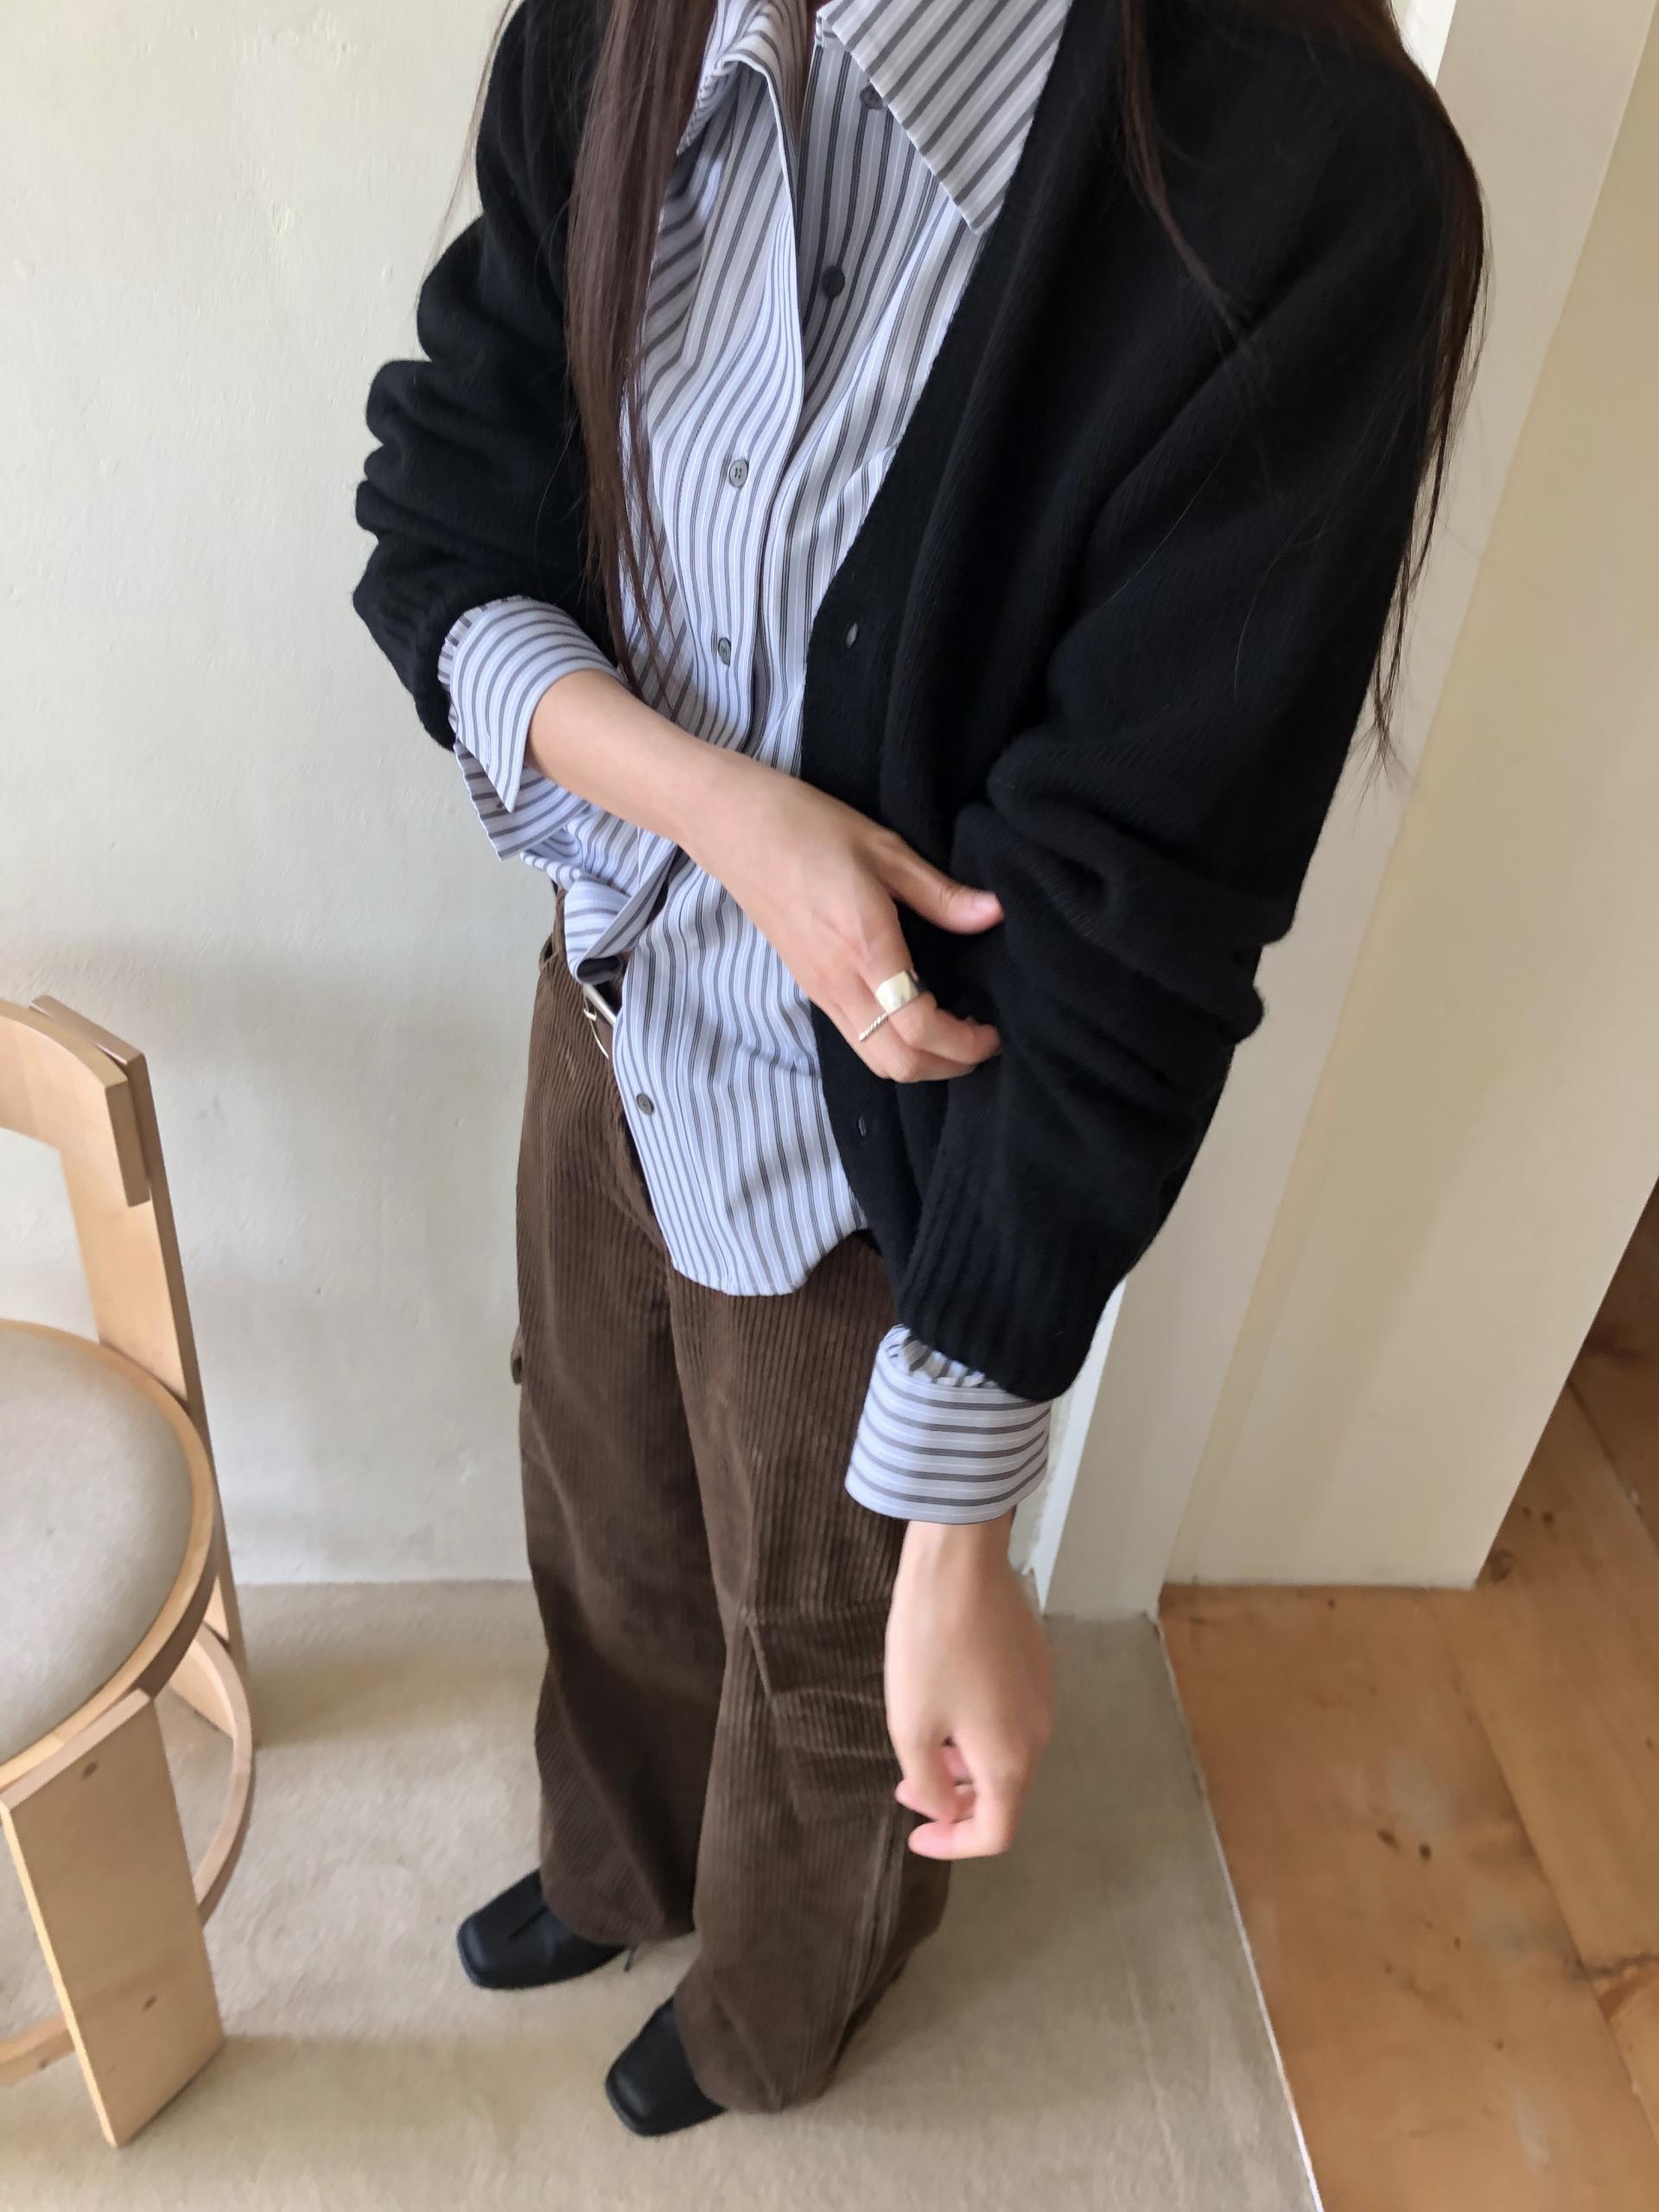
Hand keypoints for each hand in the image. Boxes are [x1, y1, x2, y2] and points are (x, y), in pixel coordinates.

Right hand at [684, 750, 1003, 1082]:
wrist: (731, 827)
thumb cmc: (806, 826)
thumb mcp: (884, 848)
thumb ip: (940, 892)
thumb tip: (994, 913)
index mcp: (864, 945)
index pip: (918, 1026)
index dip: (964, 1044)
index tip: (993, 1033)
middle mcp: (839, 981)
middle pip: (898, 1063)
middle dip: (948, 1066)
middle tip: (983, 1042)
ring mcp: (820, 990)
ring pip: (876, 1060)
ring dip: (922, 1062)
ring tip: (955, 1033)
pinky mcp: (810, 986)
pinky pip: (858, 1039)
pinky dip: (895, 1045)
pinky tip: (916, 1013)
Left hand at [885, 1512, 1052, 1857]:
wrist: (960, 1562)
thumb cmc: (930, 1646)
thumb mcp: (911, 1724)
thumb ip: (928, 1782)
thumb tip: (945, 1810)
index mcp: (1011, 1759)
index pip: (996, 1832)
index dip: (953, 1845)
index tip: (914, 1835)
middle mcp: (1038, 1733)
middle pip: (1004, 1793)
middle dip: (955, 1802)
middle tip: (908, 1786)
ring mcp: (1043, 1694)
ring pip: (1007, 1753)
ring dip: (965, 1764)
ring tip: (923, 1739)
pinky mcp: (1036, 1662)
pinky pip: (1011, 1717)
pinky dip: (980, 1730)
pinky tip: (946, 1699)